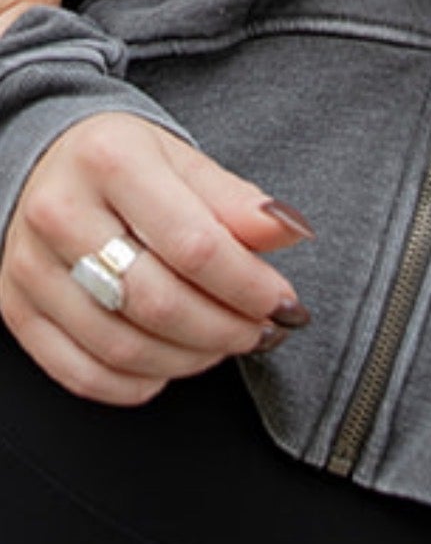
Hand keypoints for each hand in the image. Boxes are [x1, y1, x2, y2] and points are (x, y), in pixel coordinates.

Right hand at [0, 113, 313, 405]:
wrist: (45, 160)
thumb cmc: (122, 162)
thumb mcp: (183, 160)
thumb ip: (236, 201)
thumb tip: (290, 231)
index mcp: (111, 159)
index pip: (194, 245)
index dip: (249, 285)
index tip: (284, 302)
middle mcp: (60, 212)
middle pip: (158, 302)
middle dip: (225, 329)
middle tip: (260, 331)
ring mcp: (30, 266)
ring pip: (122, 346)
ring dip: (189, 359)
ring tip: (223, 343)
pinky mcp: (16, 309)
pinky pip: (81, 373)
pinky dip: (136, 384)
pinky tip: (170, 363)